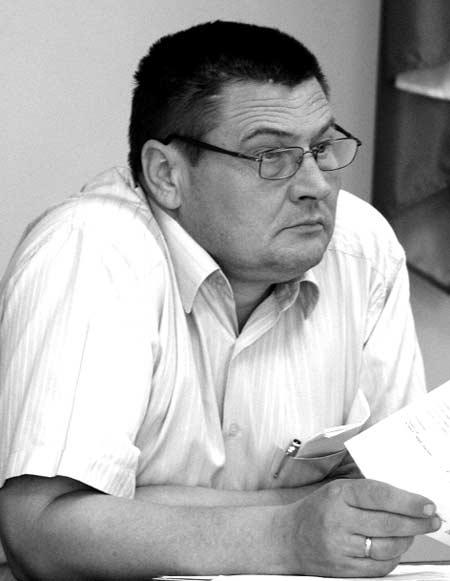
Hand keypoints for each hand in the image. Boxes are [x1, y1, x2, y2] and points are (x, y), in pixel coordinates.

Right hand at [289, 478, 440, 576]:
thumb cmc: (317, 510)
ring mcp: (340, 547)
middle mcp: (338, 520)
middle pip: (388, 523)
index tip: (428, 504)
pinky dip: (393, 557)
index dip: (408, 501)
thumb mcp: (336, 489)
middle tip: (432, 520)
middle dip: (417, 522)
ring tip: (412, 532)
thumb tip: (405, 496)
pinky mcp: (343, 569)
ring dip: (406, 539)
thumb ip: (366, 491)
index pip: (379, 495)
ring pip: (387, 547)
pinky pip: (379, 566)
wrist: (288, 538)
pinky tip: (396, 547)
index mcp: (338, 494)